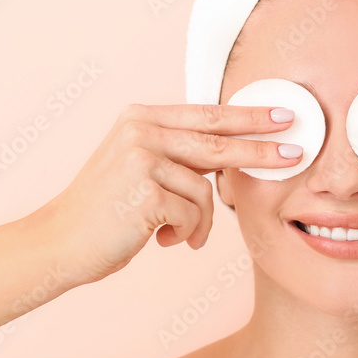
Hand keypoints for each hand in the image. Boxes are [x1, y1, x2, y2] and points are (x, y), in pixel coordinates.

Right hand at [28, 103, 299, 285]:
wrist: (60, 242)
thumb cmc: (106, 212)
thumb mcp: (137, 166)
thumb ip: (176, 153)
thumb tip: (231, 151)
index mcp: (141, 118)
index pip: (207, 114)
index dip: (248, 116)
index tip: (282, 115)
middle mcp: (141, 130)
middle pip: (217, 141)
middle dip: (260, 149)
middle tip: (296, 153)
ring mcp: (141, 158)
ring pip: (205, 192)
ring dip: (198, 222)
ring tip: (176, 234)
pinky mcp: (144, 191)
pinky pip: (192, 216)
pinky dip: (184, 234)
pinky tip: (160, 240)